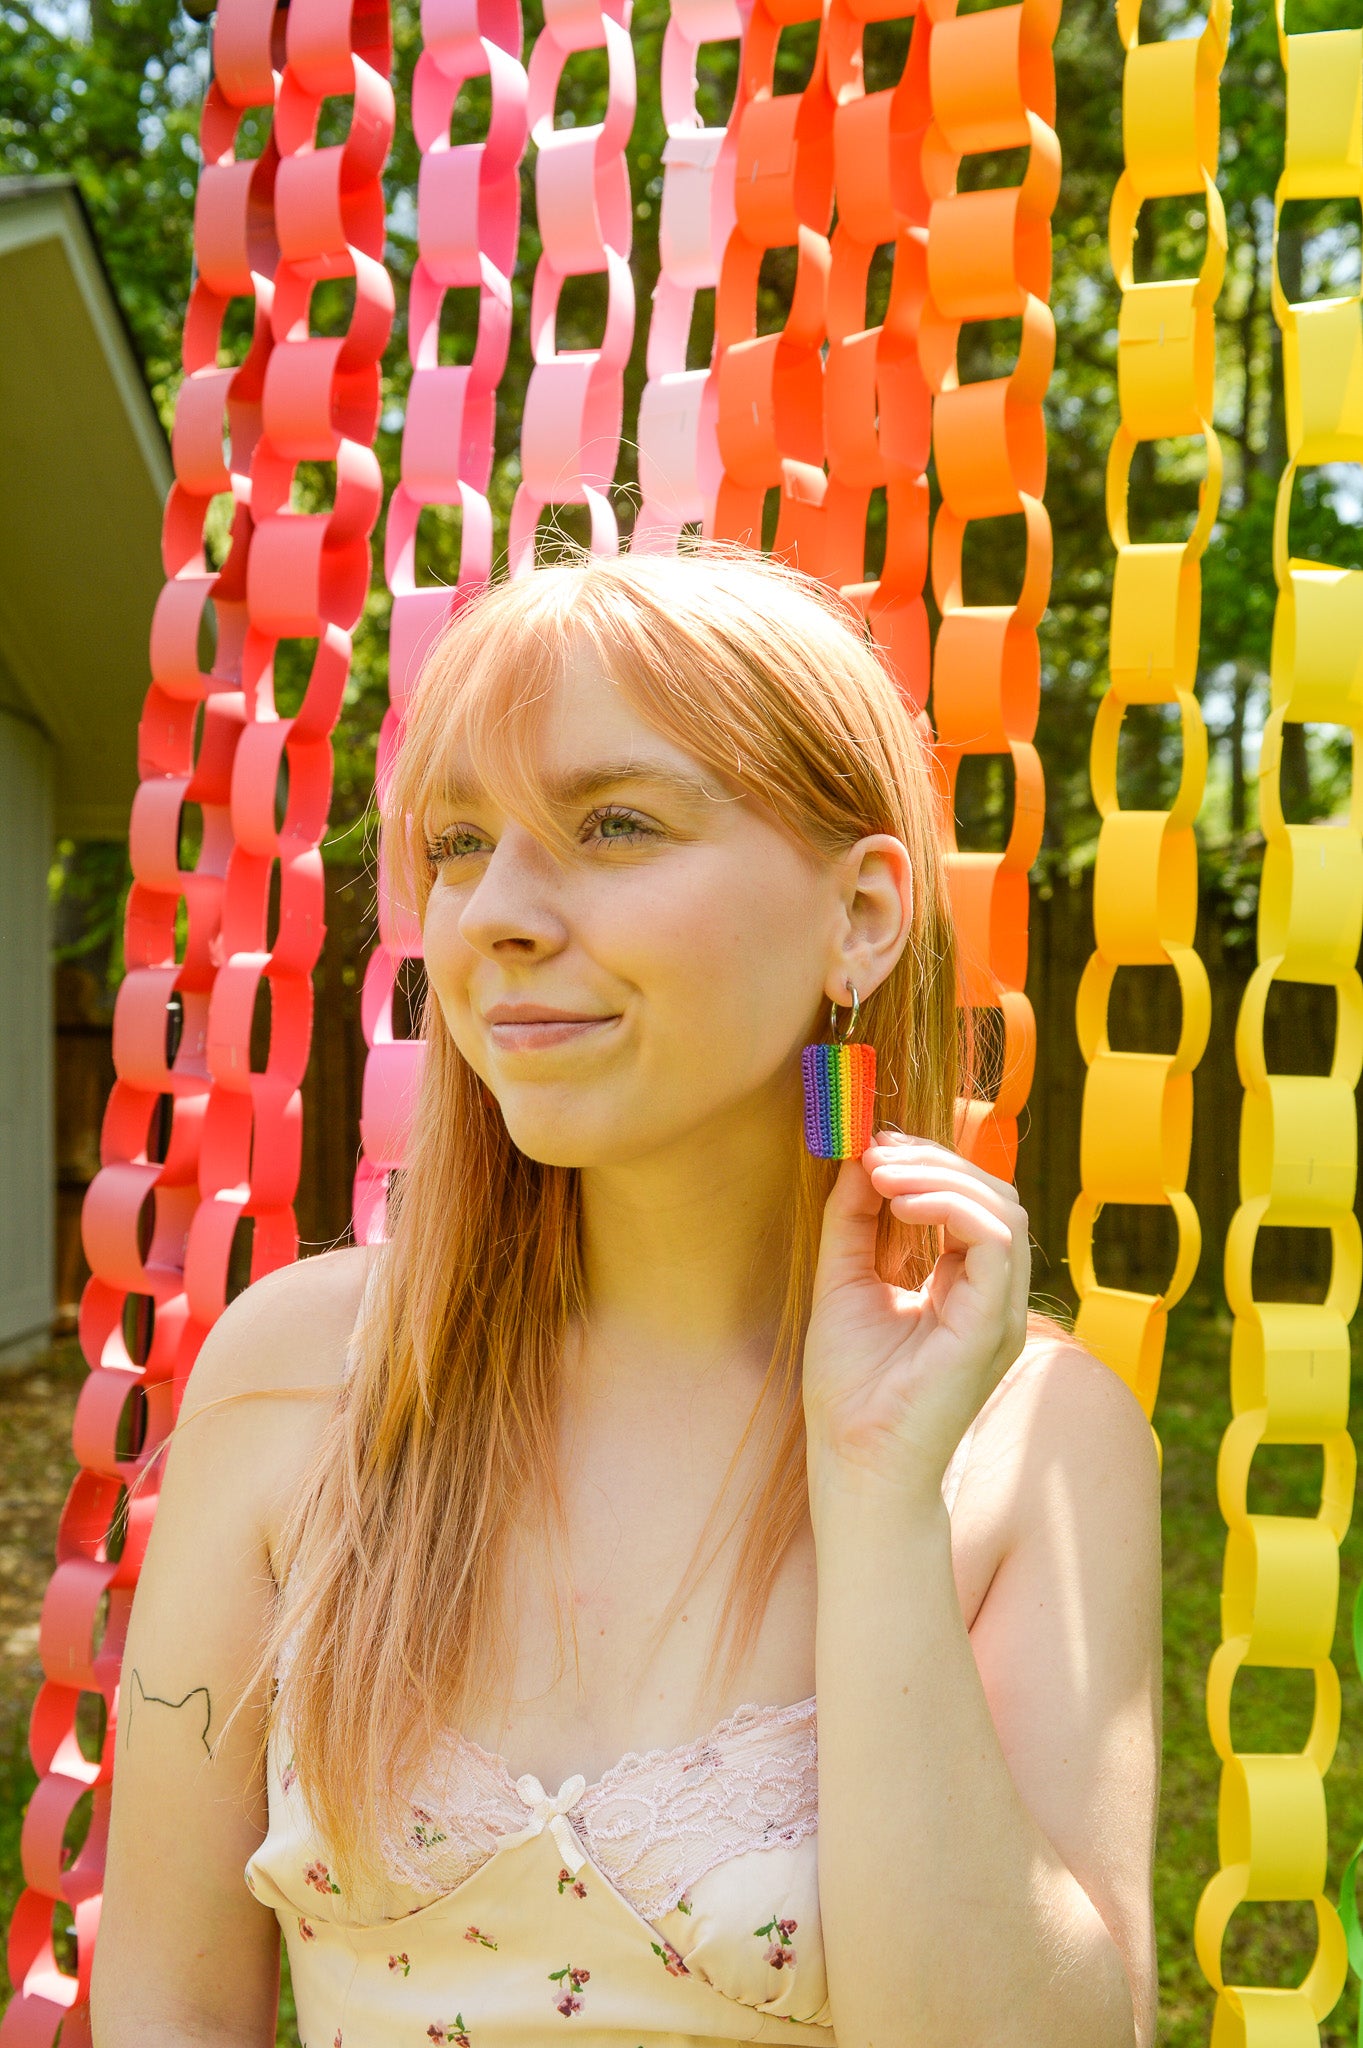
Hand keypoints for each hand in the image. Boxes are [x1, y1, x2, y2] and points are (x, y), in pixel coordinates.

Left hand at [802, 1128, 1030, 1500]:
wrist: (854, 1462)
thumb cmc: (849, 1390)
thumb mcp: (843, 1283)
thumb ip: (854, 1223)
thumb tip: (859, 1159)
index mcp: (963, 1291)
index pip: (970, 1204)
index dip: (929, 1164)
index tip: (876, 1146)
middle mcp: (991, 1298)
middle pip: (994, 1196)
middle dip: (936, 1161)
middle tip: (877, 1152)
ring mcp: (999, 1312)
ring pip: (1003, 1209)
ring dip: (941, 1176)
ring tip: (883, 1174)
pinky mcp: (991, 1326)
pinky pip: (997, 1242)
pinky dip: (952, 1208)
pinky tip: (901, 1203)